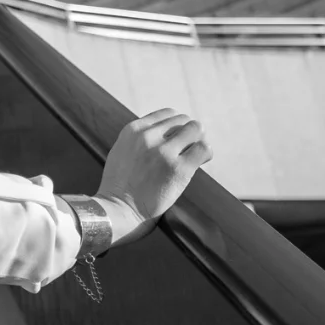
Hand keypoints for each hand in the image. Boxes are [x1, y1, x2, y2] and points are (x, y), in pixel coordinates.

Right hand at [93, 108, 209, 245]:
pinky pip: (203, 149)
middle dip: (189, 133)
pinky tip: (201, 162)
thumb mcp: (122, 150)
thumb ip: (139, 138)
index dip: (177, 126)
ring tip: (195, 155)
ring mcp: (164, 152)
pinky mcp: (179, 169)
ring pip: (196, 129)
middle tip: (189, 149)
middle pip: (183, 120)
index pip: (168, 114)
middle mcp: (148, 137)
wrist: (118, 210)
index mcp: (133, 130)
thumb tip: (164, 133)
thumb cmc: (119, 186)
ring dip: (199, 141)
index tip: (178, 139)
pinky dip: (205, 153)